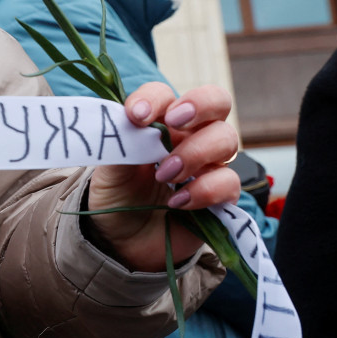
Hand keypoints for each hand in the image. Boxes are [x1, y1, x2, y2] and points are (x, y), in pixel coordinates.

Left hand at [88, 83, 239, 271]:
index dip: (154, 98)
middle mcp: (188, 137)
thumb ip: (120, 145)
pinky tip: (177, 203)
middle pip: (217, 101)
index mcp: (158, 124)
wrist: (122, 242)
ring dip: (195, 153)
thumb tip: (128, 121)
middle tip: (174, 122)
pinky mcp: (220, 197)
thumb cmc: (116, 197)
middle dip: (200, 104)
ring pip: (227, 139)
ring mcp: (208, 165)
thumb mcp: (108, 170)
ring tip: (165, 175)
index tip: (136, 116)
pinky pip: (229, 182)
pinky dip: (203, 190)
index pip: (164, 95)